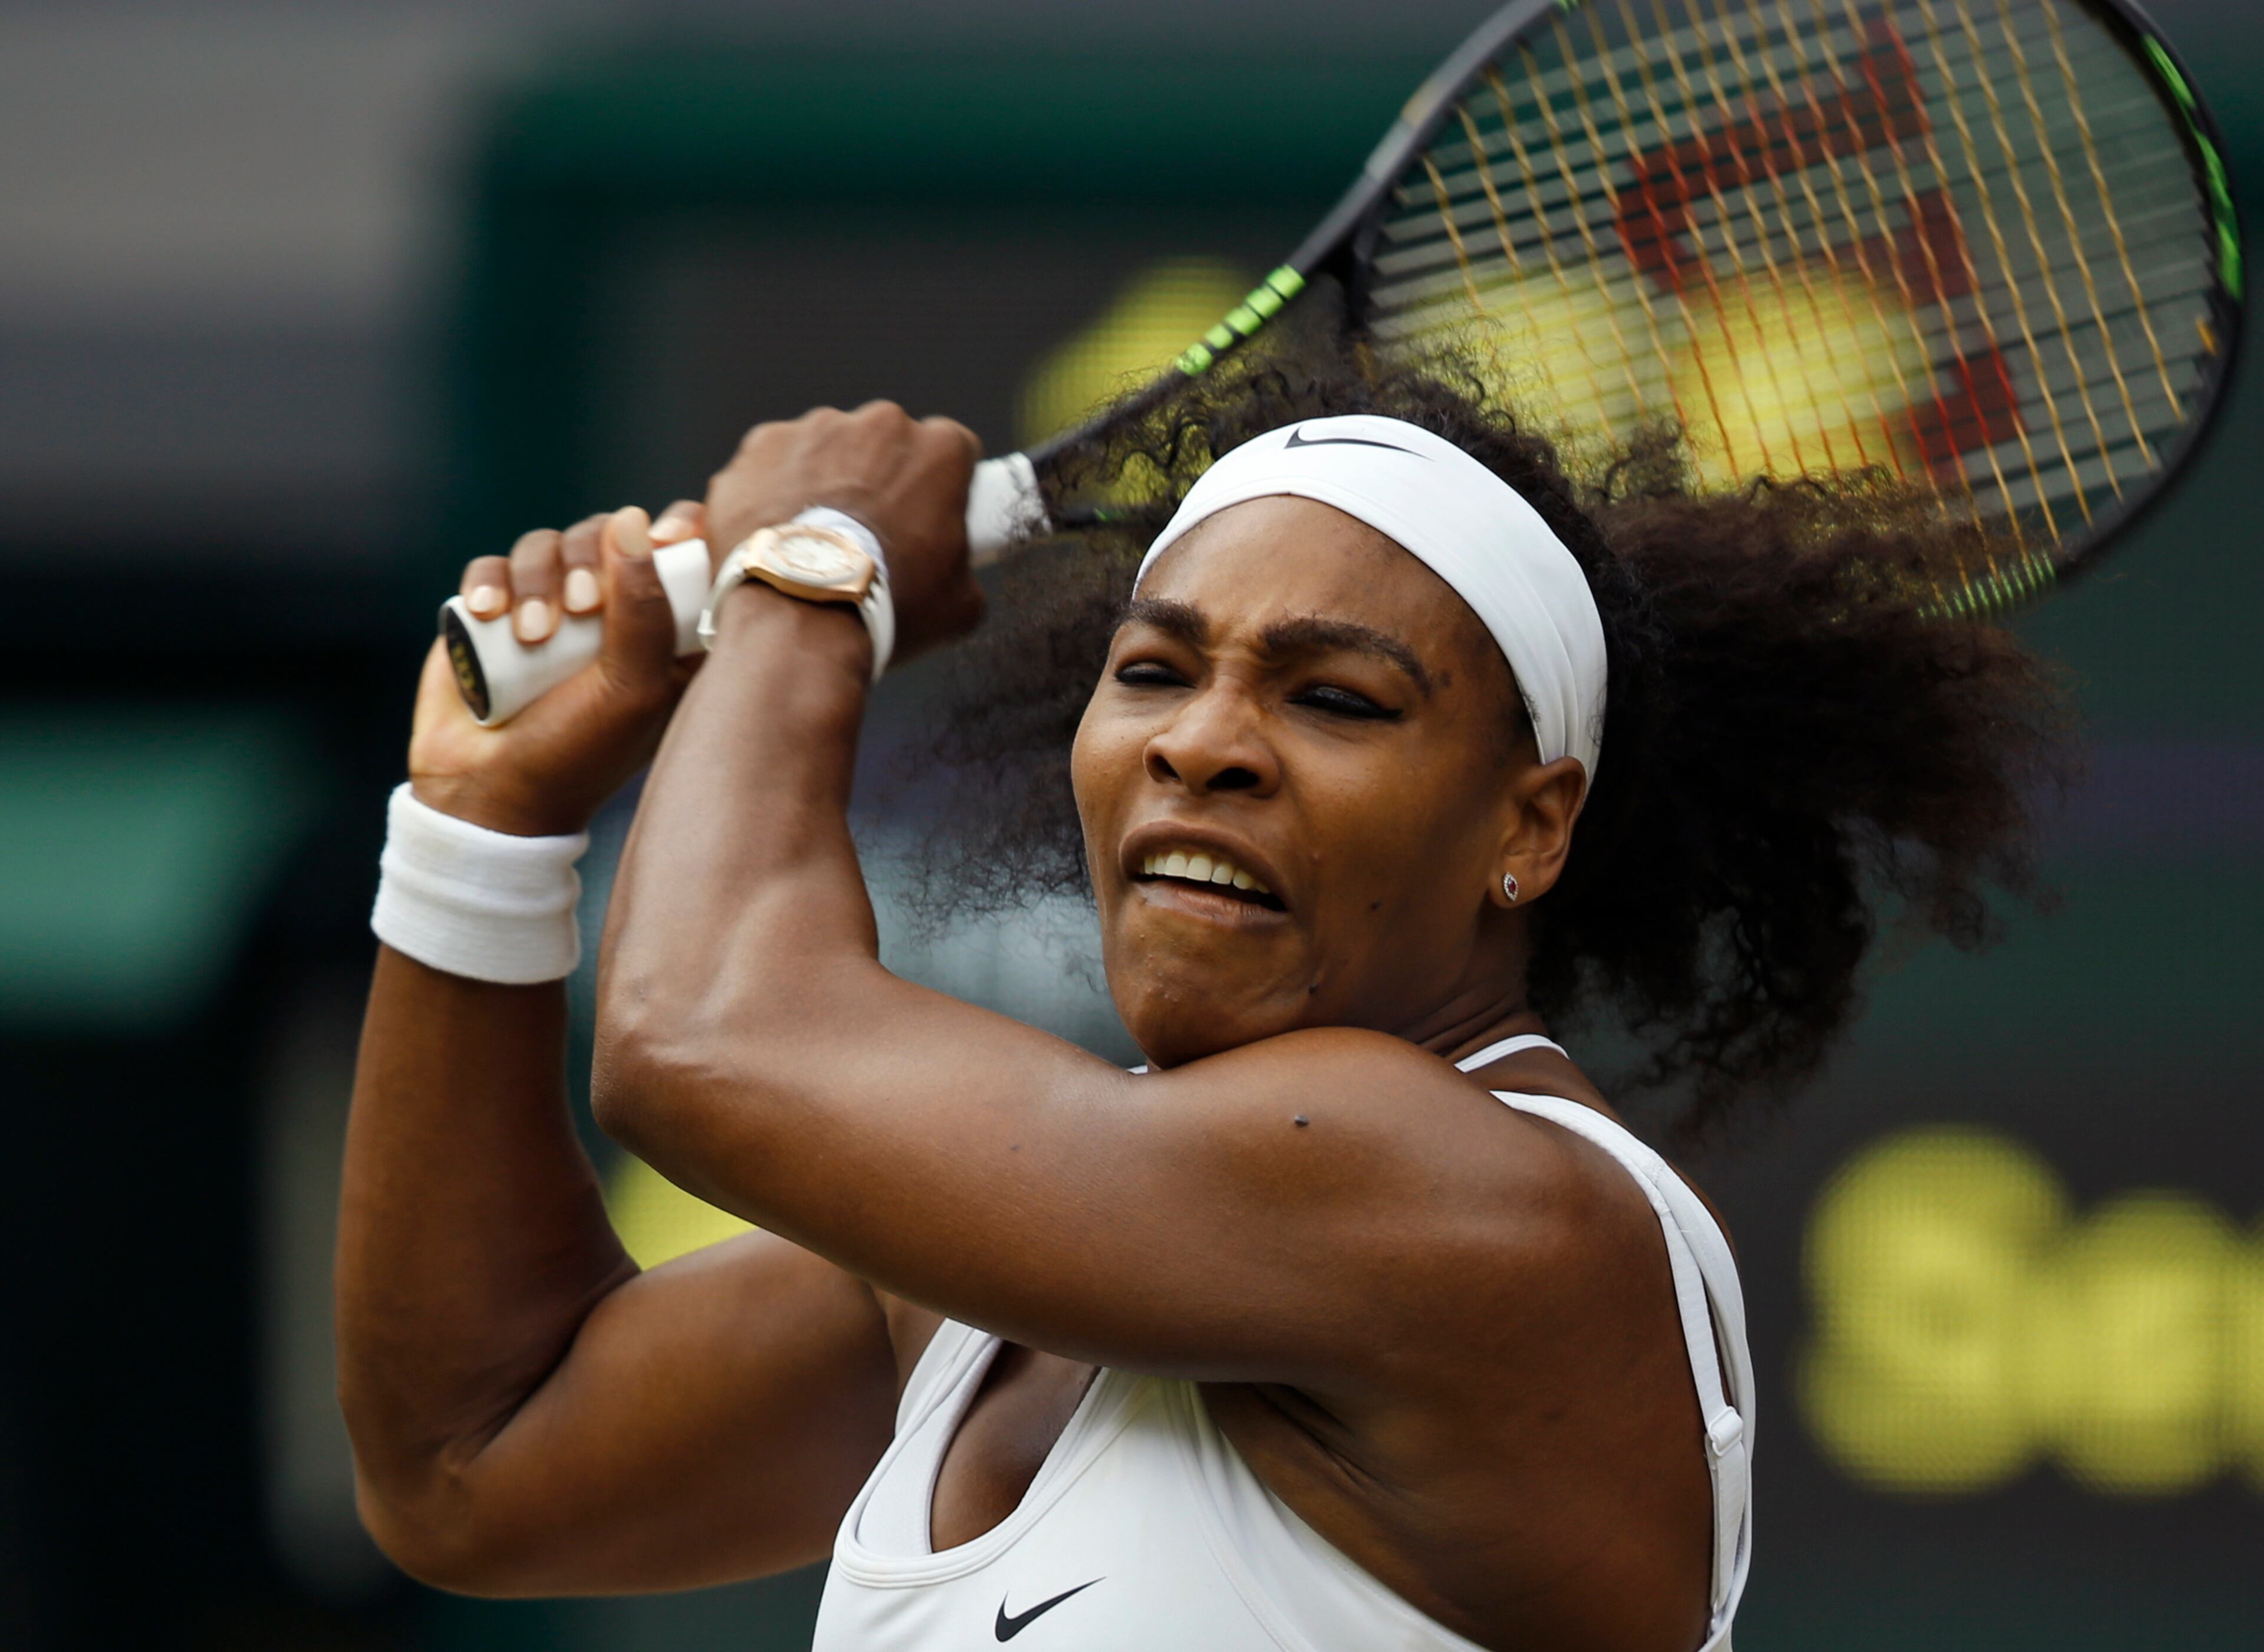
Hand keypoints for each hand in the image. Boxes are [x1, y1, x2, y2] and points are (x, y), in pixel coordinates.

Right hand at [410, 505, 702, 835]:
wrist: (490, 793)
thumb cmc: (579, 753)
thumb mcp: (634, 687)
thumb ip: (645, 605)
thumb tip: (633, 520)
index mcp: (664, 632)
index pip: (685, 552)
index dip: (680, 531)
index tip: (665, 539)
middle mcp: (610, 612)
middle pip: (609, 535)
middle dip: (592, 561)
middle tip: (581, 609)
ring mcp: (550, 606)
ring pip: (548, 545)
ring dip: (536, 581)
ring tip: (530, 637)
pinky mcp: (497, 611)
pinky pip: (493, 565)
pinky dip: (490, 582)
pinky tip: (485, 614)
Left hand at [703, 402, 985, 662]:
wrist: (799, 615)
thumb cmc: (886, 607)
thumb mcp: (958, 605)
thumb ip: (963, 567)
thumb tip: (952, 572)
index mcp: (941, 450)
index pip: (953, 452)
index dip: (942, 488)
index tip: (928, 518)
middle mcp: (881, 423)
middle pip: (888, 445)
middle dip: (882, 481)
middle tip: (870, 538)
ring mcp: (816, 429)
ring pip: (829, 450)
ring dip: (828, 484)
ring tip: (817, 543)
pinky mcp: (762, 445)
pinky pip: (776, 462)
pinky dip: (777, 491)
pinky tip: (779, 536)